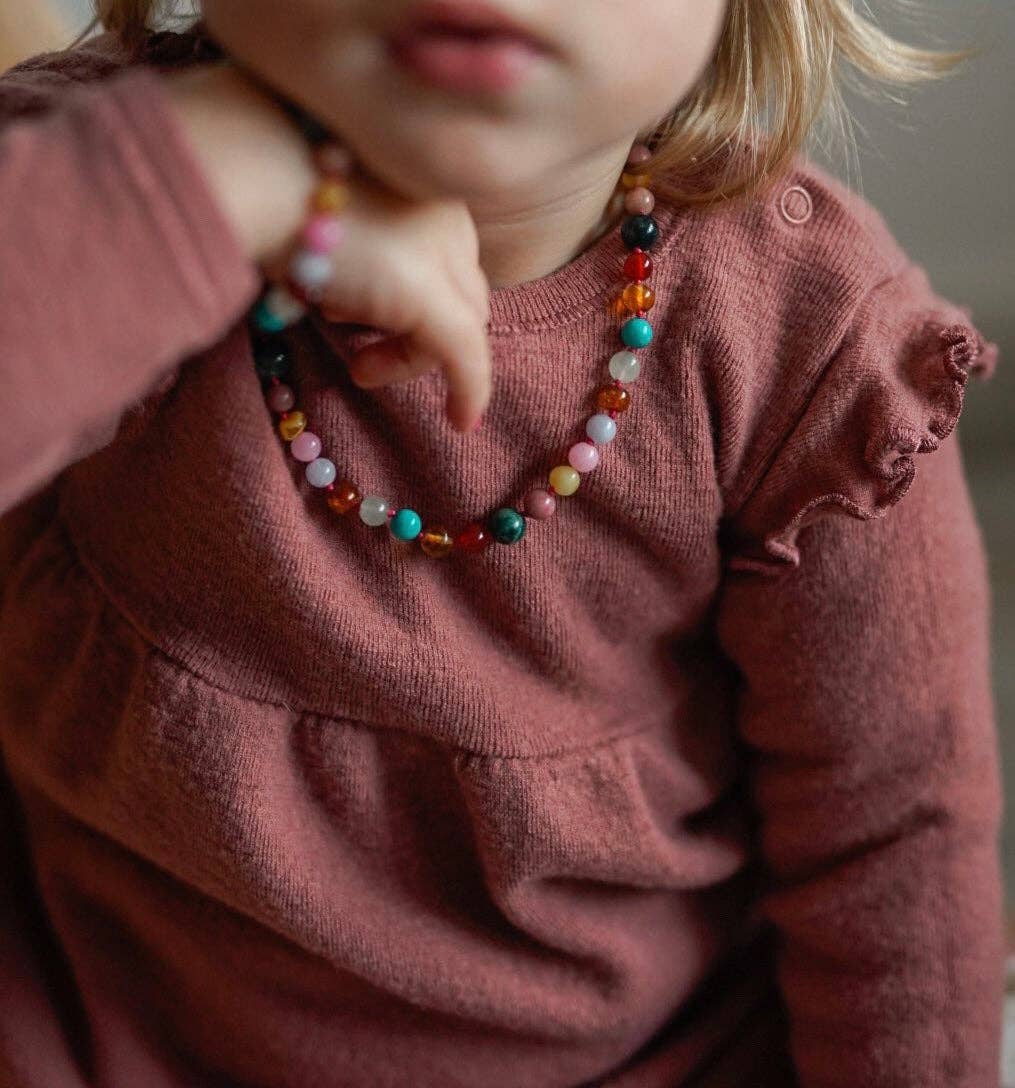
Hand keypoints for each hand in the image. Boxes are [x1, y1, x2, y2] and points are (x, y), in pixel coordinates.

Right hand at [163, 61, 491, 433]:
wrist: (251, 170)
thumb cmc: (262, 180)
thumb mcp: (309, 208)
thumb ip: (343, 242)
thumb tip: (339, 283)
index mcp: (419, 180)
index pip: (438, 252)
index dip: (405, 296)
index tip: (355, 321)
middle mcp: (442, 209)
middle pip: (455, 289)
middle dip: (412, 332)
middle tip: (359, 363)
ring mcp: (441, 250)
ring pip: (459, 323)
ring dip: (411, 356)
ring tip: (358, 368)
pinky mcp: (430, 296)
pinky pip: (466, 356)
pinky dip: (469, 391)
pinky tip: (461, 422)